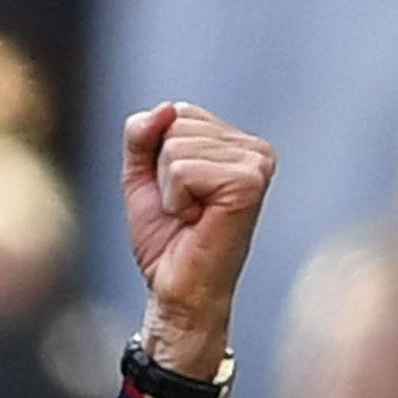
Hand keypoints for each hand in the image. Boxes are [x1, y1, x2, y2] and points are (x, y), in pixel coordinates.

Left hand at [122, 101, 274, 378]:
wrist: (178, 289)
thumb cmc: (167, 237)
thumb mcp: (141, 174)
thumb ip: (143, 134)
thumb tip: (166, 108)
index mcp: (236, 142)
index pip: (175, 112)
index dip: (158, 157)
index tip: (178, 192)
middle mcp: (255, 149)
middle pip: (174, 125)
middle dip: (162, 173)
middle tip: (185, 209)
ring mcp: (256, 164)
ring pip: (174, 147)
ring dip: (169, 189)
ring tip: (192, 216)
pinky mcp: (248, 183)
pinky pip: (182, 169)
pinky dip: (176, 199)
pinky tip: (197, 220)